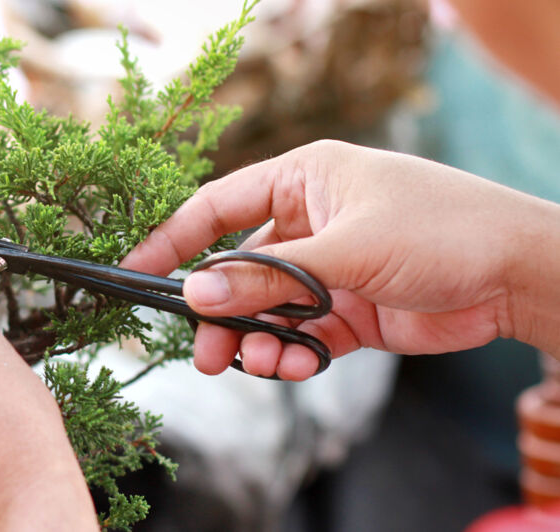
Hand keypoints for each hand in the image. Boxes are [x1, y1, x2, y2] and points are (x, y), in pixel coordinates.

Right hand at [121, 140, 559, 379]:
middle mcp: (309, 221)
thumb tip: (195, 293)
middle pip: (237, 269)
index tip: (135, 272)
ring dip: (255, 339)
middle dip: (219, 312)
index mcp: (303, 180)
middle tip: (204, 351)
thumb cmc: (442, 230)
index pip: (217, 207)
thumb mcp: (346, 251)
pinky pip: (299, 335)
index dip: (172, 239)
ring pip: (266, 310)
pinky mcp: (349, 311)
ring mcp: (328, 269)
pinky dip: (290, 353)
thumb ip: (267, 277)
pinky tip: (294, 365)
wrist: (520, 275)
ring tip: (259, 363)